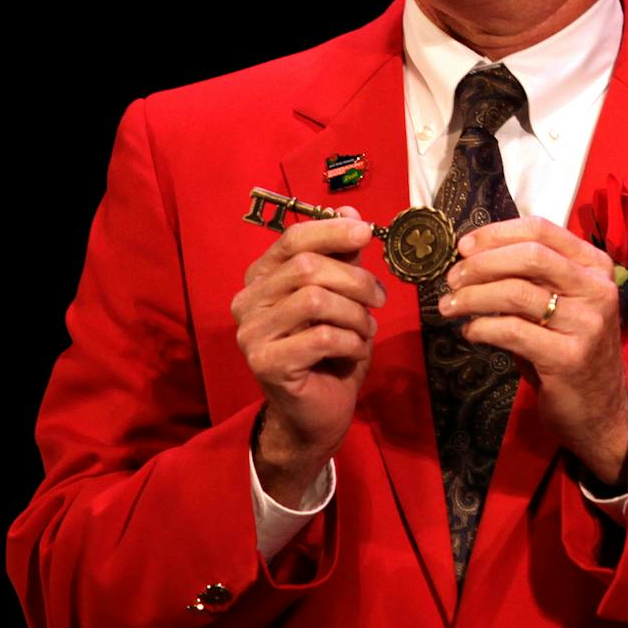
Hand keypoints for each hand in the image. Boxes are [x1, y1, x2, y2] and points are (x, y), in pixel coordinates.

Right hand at [230, 208, 385, 502]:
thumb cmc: (330, 353)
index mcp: (261, 279)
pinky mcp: (265, 363)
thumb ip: (342, 259)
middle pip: (306, 268)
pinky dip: (351, 341)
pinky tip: (356, 351)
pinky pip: (321, 337)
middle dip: (356, 280)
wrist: (316, 414)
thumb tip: (350, 213)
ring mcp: (251, 334)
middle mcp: (247, 302)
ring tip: (366, 330)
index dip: (330, 232)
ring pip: (315, 301)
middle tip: (381, 299)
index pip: (291, 240)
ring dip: (355, 315)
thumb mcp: (342, 299)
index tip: (367, 232)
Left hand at [440, 216, 627, 492]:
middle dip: (482, 263)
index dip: (496, 233)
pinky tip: (471, 333)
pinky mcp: (569, 356)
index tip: (463, 246)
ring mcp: (587, 323)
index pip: (542, 229)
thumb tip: (472, 256)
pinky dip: (482, 328)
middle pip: (530, 255)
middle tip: (452, 277)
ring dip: (473, 297)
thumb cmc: (570, 350)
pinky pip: (512, 331)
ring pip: (516, 292)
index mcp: (596, 266)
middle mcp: (597, 289)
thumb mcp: (560, 305)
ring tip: (450, 306)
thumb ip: (531, 278)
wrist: (600, 409)